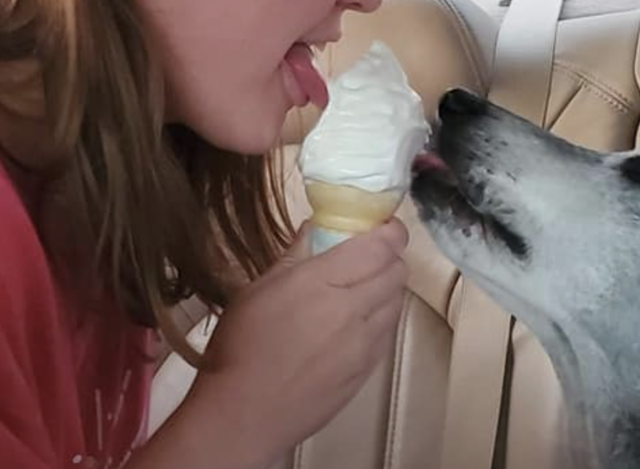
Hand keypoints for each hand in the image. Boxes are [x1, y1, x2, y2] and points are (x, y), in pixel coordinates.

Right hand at [185, 219, 409, 465]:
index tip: (382, 225)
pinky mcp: (366, 371)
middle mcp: (354, 310)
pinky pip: (388, 332)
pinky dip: (382, 317)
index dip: (391, 230)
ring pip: (397, 301)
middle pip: (398, 271)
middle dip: (389, 256)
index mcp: (325, 281)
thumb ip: (295, 254)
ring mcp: (364, 344)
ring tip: (362, 287)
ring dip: (387, 287)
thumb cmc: (242, 346)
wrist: (243, 414)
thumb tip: (314, 227)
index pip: (382, 246)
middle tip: (368, 254)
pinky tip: (357, 320)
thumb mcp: (260, 287)